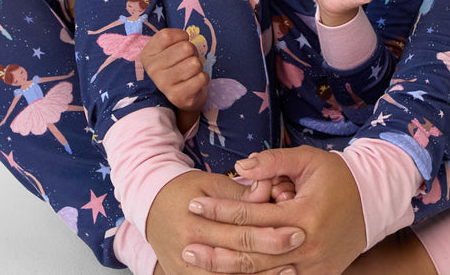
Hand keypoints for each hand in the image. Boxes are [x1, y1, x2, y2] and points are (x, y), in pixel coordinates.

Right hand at [139, 28, 207, 112]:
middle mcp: (152, 70)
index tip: (180, 44)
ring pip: (194, 63)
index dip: (181, 36)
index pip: (167, 35)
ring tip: (190, 72)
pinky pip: (201, 78)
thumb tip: (185, 37)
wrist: (182, 94)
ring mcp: (163, 85)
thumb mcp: (169, 46)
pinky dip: (203, 78)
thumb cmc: (177, 64)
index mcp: (147, 54)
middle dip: (192, 52)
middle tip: (187, 60)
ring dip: (198, 66)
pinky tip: (194, 82)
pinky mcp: (178, 97)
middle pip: (185, 47)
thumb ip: (172, 36)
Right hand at [147, 169, 305, 274]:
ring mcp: (187, 271)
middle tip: (299, 243)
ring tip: (291, 269)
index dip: (268, 229)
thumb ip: (239, 191)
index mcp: (195, 222)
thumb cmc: (185, 190)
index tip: (296, 225)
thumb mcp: (210, 183)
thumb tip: (268, 190)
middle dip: (271, 252)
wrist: (151, 207)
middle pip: (237, 256)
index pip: (238, 229)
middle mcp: (189, 249)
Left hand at [187, 146, 366, 274]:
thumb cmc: (337, 177)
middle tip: (187, 242)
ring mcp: (312, 267)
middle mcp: (306, 246)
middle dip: (215, 248)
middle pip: (251, 253)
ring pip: (262, 274)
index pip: (251, 214)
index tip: (195, 203)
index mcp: (304, 214)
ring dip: (228, 269)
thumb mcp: (308, 160)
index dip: (221, 210)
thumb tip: (240, 167)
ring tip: (199, 261)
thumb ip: (273, 161)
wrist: (372, 203)